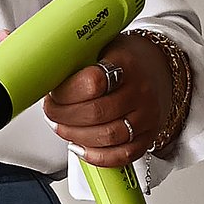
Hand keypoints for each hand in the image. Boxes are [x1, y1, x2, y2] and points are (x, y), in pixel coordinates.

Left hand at [44, 34, 177, 167]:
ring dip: (77, 136)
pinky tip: (81, 147)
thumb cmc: (125, 59)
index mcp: (126, 64)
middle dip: (65, 116)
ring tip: (63, 128)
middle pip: (96, 113)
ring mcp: (147, 116)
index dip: (66, 93)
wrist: (159, 68)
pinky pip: (123, 155)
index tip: (53, 93)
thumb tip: (44, 76)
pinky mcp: (149, 136)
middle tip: (52, 112)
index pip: (93, 82)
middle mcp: (140, 91)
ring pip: (108, 137)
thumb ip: (79, 60)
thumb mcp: (103, 46)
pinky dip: (97, 157)